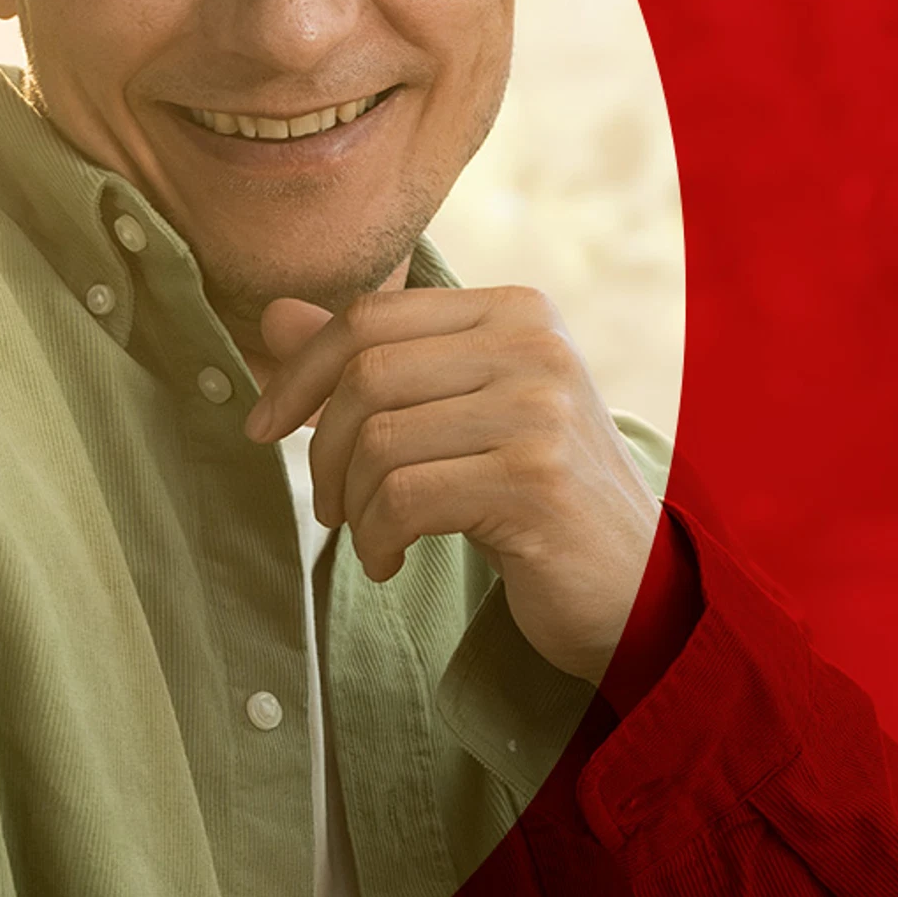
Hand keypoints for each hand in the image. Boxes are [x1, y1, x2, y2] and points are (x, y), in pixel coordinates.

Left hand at [245, 286, 657, 683]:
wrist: (633, 585)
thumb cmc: (536, 495)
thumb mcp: (458, 414)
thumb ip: (375, 362)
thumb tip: (272, 315)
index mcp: (516, 312)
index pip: (372, 316)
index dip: (299, 371)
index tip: (265, 427)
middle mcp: (536, 345)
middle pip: (367, 374)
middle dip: (321, 449)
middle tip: (329, 505)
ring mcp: (541, 409)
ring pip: (379, 440)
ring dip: (353, 506)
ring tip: (370, 538)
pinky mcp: (535, 480)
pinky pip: (405, 498)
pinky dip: (377, 539)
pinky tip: (391, 562)